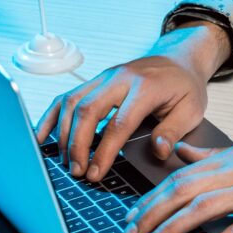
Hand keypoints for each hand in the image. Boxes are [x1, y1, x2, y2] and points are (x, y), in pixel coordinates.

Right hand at [35, 21, 230, 181]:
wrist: (179, 59)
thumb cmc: (184, 86)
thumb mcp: (191, 110)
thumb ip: (173, 131)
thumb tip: (159, 151)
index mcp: (146, 86)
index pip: (119, 123)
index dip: (104, 151)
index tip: (96, 172)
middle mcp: (120, 78)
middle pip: (88, 111)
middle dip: (78, 144)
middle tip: (77, 171)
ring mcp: (105, 77)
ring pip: (73, 102)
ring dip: (65, 134)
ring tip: (66, 161)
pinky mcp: (96, 80)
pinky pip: (68, 96)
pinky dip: (52, 116)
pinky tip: (42, 136)